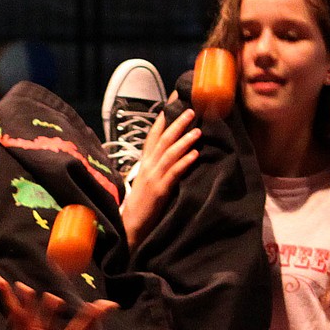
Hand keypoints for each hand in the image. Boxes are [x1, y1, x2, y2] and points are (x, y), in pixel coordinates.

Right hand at [120, 106, 200, 249]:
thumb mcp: (149, 181)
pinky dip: (184, 162)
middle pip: (163, 139)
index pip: (153, 135)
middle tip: (191, 110)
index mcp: (145, 163)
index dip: (163, 118)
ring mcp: (153, 178)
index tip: (173, 102)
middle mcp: (147, 167)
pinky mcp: (159, 191)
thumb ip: (159, 166)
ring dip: (184, 140)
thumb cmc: (143, 205)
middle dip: (177, 123)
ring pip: (169, 153)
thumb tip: (176, 154)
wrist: (131, 227)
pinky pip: (173, 174)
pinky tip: (195, 154)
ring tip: (198, 130)